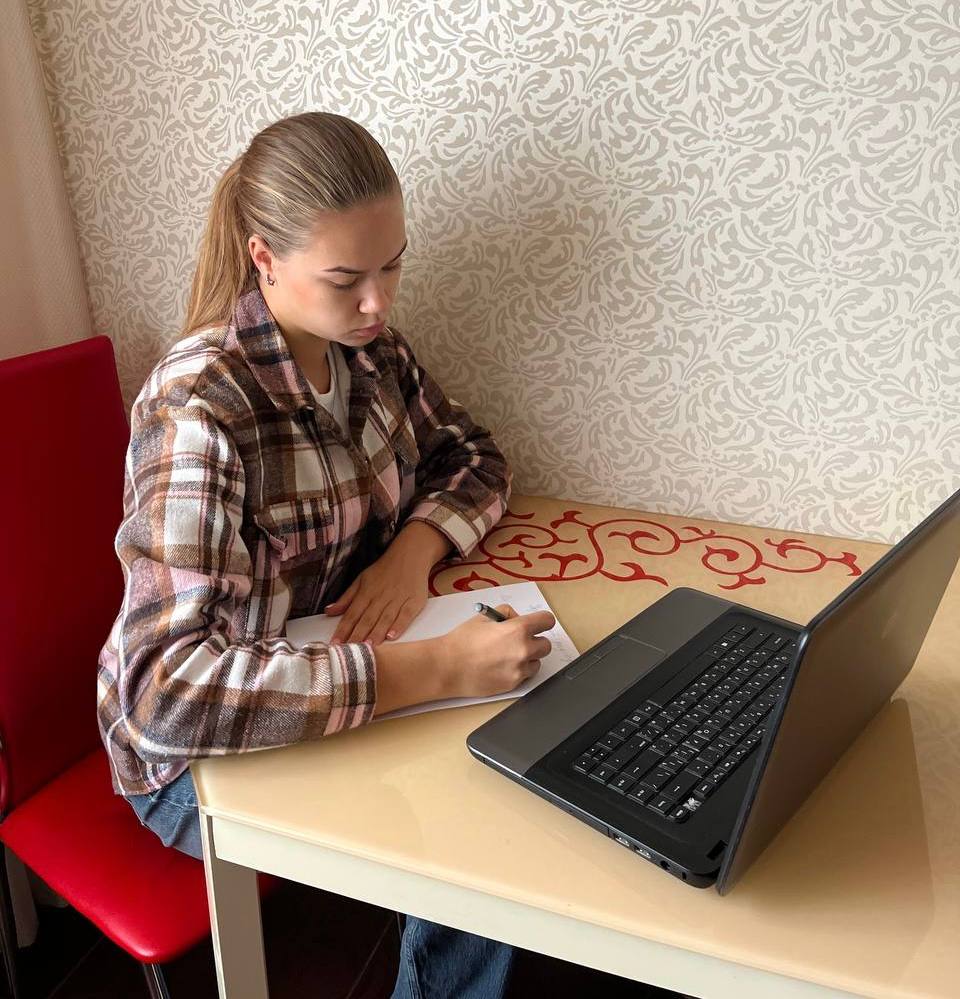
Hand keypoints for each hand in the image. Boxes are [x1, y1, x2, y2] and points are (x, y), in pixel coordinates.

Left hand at [326, 548, 430, 645]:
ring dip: (375, 634)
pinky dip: (399, 625)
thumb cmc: (384, 570)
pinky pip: (406, 615)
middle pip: (367, 619)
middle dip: (357, 636)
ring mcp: (398, 599)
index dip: (343, 629)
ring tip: (368, 648)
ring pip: (384, 619)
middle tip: (350, 651)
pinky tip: (392, 636)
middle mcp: (381, 596)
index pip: (352, 614)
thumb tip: (328, 611)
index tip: (334, 644)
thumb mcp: (361, 579)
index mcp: (366, 592)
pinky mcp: (414, 601)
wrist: (411, 555)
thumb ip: (346, 598)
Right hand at [437, 604, 555, 698]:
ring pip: (537, 662)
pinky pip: (525, 675)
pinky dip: (518, 670)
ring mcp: (519, 670)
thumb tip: (516, 618)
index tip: (539, 623)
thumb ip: (506, 613)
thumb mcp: (483, 617)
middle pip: (546, 645)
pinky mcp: (513, 684)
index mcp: (518, 629)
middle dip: (535, 640)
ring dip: (528, 658)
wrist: (447, 667)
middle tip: (519, 640)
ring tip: (508, 655)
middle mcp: (523, 650)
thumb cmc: (462, 641)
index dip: (542, 621)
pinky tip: (501, 666)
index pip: (547, 621)